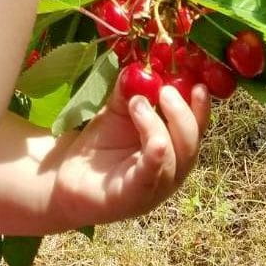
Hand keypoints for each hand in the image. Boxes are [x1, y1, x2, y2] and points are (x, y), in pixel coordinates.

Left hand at [47, 79, 210, 229]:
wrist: (65, 177)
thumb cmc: (99, 146)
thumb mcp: (117, 112)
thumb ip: (129, 92)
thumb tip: (139, 67)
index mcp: (174, 144)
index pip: (197, 123)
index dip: (201, 104)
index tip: (197, 81)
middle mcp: (173, 167)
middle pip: (192, 140)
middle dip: (183, 113)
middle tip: (166, 90)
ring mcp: (158, 186)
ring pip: (177, 156)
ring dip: (160, 125)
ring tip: (138, 104)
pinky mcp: (137, 197)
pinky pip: (154, 175)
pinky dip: (158, 156)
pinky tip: (155, 141)